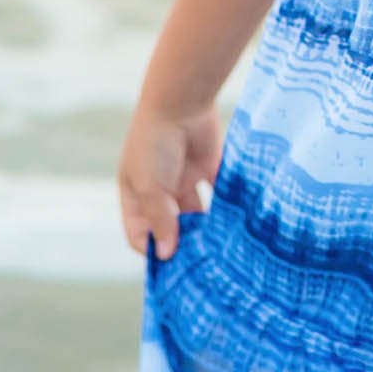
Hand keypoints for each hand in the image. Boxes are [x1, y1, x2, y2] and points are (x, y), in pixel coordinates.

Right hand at [118, 98, 224, 261]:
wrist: (181, 103)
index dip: (151, 249)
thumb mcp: (151, 185)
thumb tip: (165, 254)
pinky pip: (219, 194)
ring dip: (205, 230)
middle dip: (181, 244)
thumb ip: (160, 219)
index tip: (169, 268)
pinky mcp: (210, 169)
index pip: (139, 232)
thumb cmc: (155, 144)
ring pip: (196, 213)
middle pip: (170, 226)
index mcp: (135, 195)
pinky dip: (226, 208)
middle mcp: (160, 190)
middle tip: (199, 266)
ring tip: (219, 251)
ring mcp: (185, 179)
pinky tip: (237, 225)